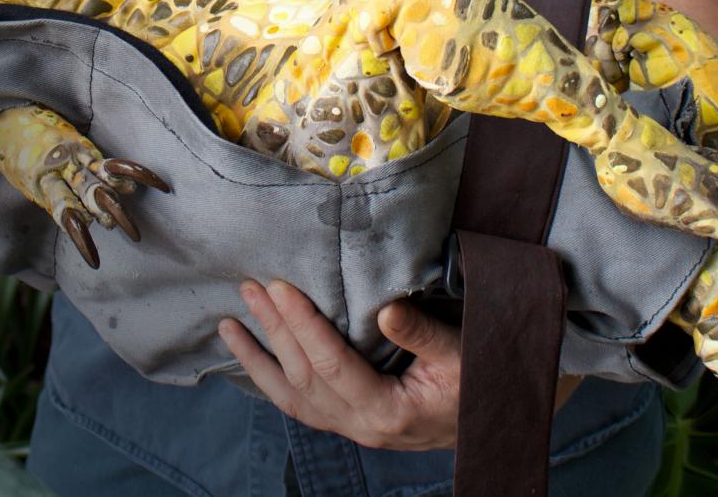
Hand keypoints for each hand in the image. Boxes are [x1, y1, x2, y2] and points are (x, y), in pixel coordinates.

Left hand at [218, 279, 461, 450]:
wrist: (488, 423)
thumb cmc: (479, 383)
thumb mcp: (461, 355)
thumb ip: (423, 334)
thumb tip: (385, 308)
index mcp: (387, 410)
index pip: (331, 363)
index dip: (303, 324)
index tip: (279, 287)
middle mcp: (361, 426)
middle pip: (304, 376)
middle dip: (274, 329)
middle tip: (250, 287)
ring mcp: (351, 429)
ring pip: (293, 397)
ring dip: (259, 359)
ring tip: (229, 324)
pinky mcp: (348, 423)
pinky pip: (301, 406)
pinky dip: (272, 381)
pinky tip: (253, 358)